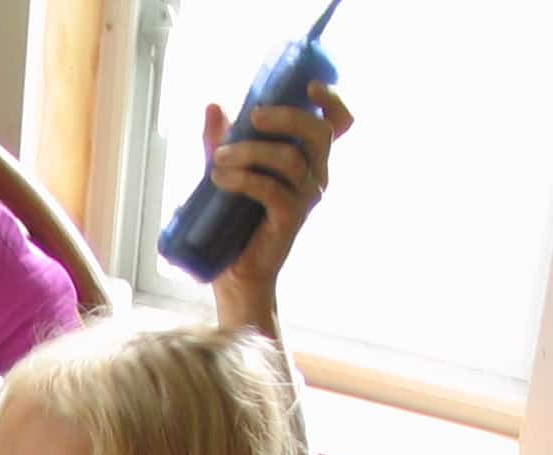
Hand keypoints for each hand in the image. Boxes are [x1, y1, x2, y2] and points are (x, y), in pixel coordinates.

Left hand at [207, 81, 353, 320]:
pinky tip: (218, 177)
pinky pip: (271, 189)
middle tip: (253, 116)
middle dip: (287, 117)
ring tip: (217, 159)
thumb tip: (214, 105)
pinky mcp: (290, 219)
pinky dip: (243, 178)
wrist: (234, 271)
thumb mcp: (226, 171)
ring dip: (250, 151)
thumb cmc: (233, 219)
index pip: (338, 125)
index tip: (312, 85)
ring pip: (289, 158)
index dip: (333, 102)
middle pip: (318, 133)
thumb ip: (221, 140)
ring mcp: (305, 198)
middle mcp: (315, 175)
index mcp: (308, 159)